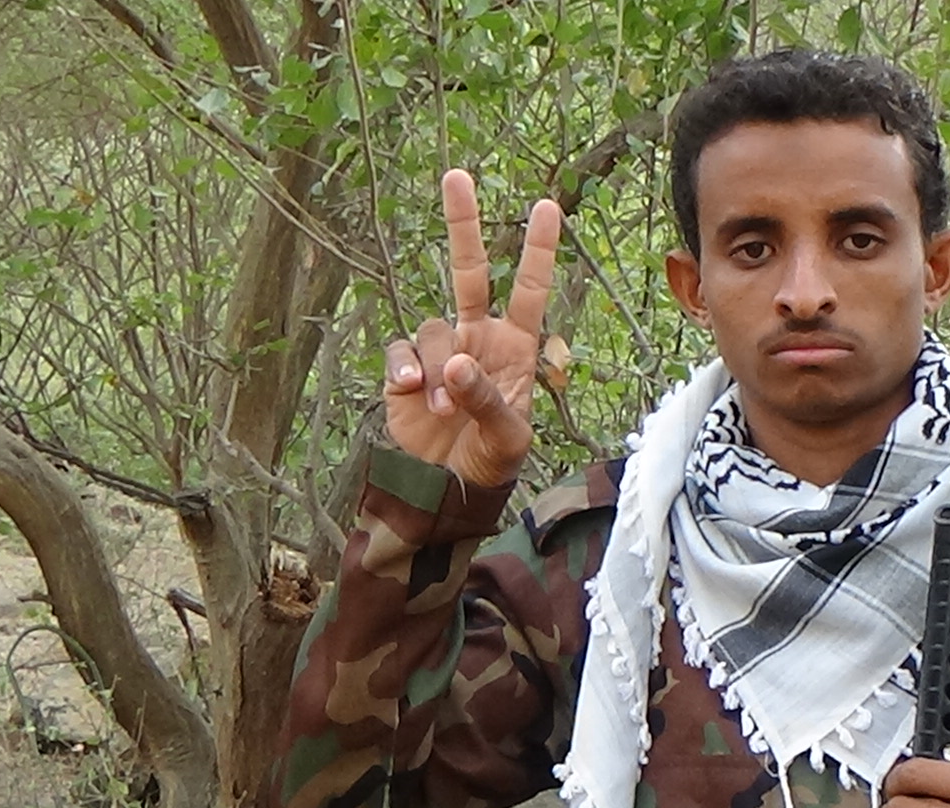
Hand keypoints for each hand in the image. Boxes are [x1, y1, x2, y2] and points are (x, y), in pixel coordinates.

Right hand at [384, 169, 561, 487]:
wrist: (448, 490)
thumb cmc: (491, 462)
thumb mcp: (507, 437)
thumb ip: (487, 398)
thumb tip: (457, 361)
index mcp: (514, 347)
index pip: (528, 289)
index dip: (537, 250)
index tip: (548, 207)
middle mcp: (476, 337)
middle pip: (468, 270)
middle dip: (463, 223)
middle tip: (457, 176)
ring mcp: (440, 351)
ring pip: (431, 329)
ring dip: (437, 368)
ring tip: (443, 409)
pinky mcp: (405, 369)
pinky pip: (401, 350)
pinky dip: (406, 368)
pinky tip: (412, 394)